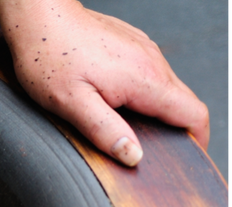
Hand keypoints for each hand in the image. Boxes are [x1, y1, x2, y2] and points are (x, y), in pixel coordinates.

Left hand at [0, 0, 209, 165]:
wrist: (39, 17)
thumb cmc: (49, 58)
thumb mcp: (72, 104)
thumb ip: (105, 131)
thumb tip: (133, 155)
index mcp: (145, 80)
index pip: (193, 114)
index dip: (196, 141)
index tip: (186, 160)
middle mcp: (152, 62)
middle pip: (182, 103)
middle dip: (173, 130)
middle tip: (147, 153)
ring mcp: (143, 50)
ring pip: (165, 88)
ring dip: (155, 111)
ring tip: (126, 129)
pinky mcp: (131, 44)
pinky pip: (148, 74)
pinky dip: (141, 94)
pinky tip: (113, 102)